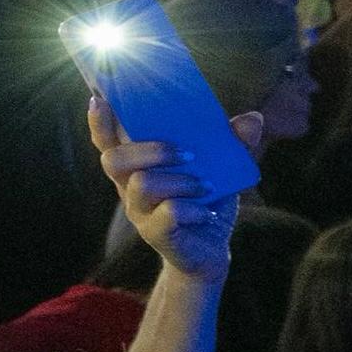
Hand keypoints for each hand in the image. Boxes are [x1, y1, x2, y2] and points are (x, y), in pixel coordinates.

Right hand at [83, 94, 239, 281]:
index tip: (100, 100)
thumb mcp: (220, 168)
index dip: (99, 122)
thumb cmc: (204, 202)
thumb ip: (232, 142)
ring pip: (142, 184)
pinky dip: (192, 209)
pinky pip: (168, 213)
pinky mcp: (156, 234)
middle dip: (150, 150)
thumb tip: (252, 119)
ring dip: (180, 180)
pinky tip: (206, 212)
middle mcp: (129, 188)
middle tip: (187, 154)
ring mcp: (140, 212)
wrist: (209, 251)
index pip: (108, 142)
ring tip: (206, 186)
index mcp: (137, 167)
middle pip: (113, 160)